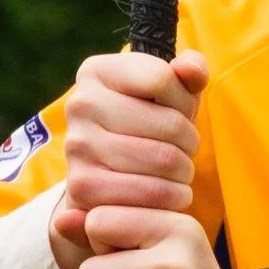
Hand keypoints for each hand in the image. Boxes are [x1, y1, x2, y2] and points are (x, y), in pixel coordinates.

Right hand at [48, 49, 205, 268]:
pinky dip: (171, 197)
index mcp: (97, 71)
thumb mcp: (169, 92)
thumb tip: (191, 70)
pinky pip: (149, 193)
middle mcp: (80, 104)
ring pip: (164, 161)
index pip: (162, 79)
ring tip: (178, 172)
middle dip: (190, 142)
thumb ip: (189, 71)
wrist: (107, 172)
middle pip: (169, 124)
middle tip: (184, 151)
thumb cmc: (148, 122)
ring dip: (184, 171)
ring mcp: (77, 146)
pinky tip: (169, 193)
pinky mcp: (82, 186)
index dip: (185, 101)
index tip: (179, 113)